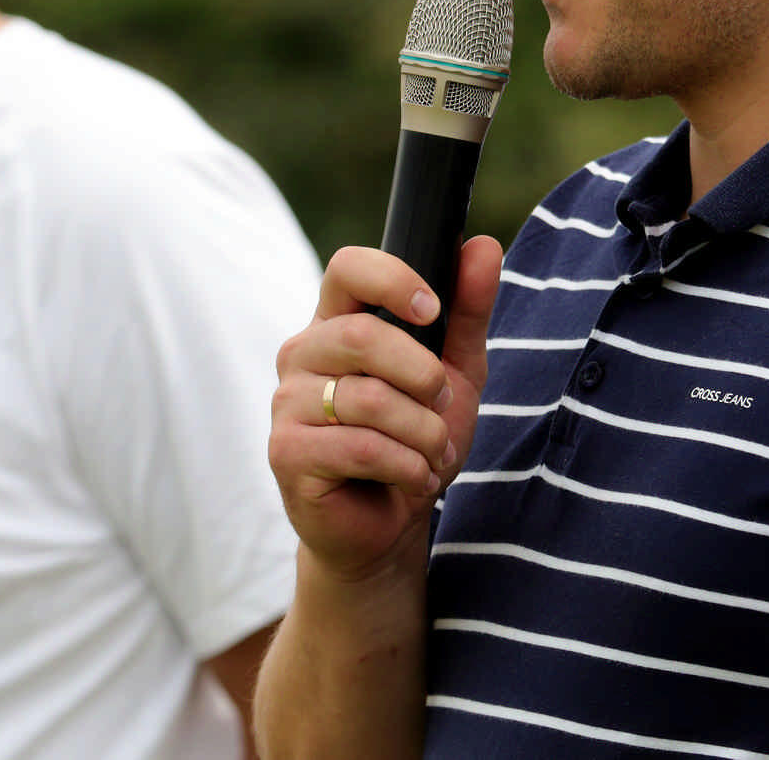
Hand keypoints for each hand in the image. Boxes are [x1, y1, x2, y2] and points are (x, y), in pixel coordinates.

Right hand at [269, 236, 500, 579]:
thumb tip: (482, 245)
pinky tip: (414, 477)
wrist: (390, 523)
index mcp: (337, 322)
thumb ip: (467, 310)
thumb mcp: (455, 371)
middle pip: (362, 335)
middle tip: (444, 404)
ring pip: (369, 400)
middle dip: (423, 375)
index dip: (392, 280)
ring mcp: (287, 403)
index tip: (432, 310)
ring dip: (423, 432)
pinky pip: (361, 447)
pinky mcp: (286, 452)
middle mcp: (303, 354)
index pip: (347, 269)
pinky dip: (406, 466)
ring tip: (433, 452)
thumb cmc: (415, 438)